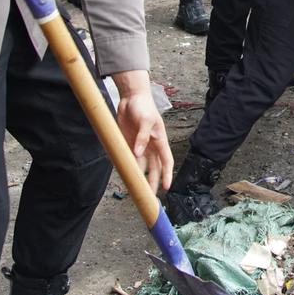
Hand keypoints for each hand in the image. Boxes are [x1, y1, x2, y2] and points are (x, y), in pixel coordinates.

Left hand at [113, 70, 173, 190]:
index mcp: (159, 141)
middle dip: (153, 182)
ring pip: (141, 167)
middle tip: (149, 197)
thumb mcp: (145, 120)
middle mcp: (151, 146)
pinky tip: (126, 176)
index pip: (166, 161)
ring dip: (140, 178)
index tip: (166, 187)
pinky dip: (128, 168)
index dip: (167, 174)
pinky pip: (129, 160)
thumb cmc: (143, 106)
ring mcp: (139, 146)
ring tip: (137, 191)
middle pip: (154, 169)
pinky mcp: (128, 144)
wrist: (130, 97)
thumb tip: (138, 154)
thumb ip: (142, 137)